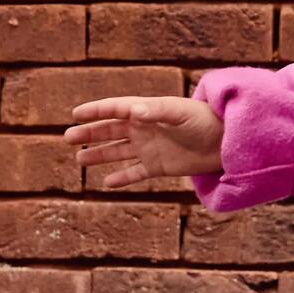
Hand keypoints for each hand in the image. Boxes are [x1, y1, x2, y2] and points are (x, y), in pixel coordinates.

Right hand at [67, 93, 224, 188]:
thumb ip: (156, 111)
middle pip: (110, 131)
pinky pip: (135, 172)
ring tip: (79, 160)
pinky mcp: (159, 166)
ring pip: (118, 152)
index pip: (115, 109)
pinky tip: (106, 183)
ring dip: (99, 155)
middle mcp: (145, 129)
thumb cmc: (204, 120)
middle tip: (67, 138)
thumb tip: (133, 111)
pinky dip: (122, 178)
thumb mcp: (179, 113)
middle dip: (89, 134)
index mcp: (147, 111)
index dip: (95, 111)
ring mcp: (150, 148)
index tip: (75, 114)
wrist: (226, 142)